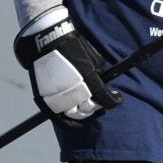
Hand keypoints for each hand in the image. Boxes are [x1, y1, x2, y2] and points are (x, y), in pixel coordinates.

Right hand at [15, 6, 121, 122]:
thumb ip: (98, 74)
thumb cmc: (72, 46)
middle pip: (90, 108)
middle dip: (97, 105)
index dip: (114, 101)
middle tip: (99, 100)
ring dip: (83, 111)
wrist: (46, 42)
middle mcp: (74, 92)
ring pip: (75, 114)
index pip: (106, 100)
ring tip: (85, 104)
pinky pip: (59, 117)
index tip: (117, 98)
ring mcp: (59, 98)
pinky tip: (75, 115)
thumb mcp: (93, 58)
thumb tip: (102, 83)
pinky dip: (68, 119)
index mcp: (88, 82)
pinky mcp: (46, 100)